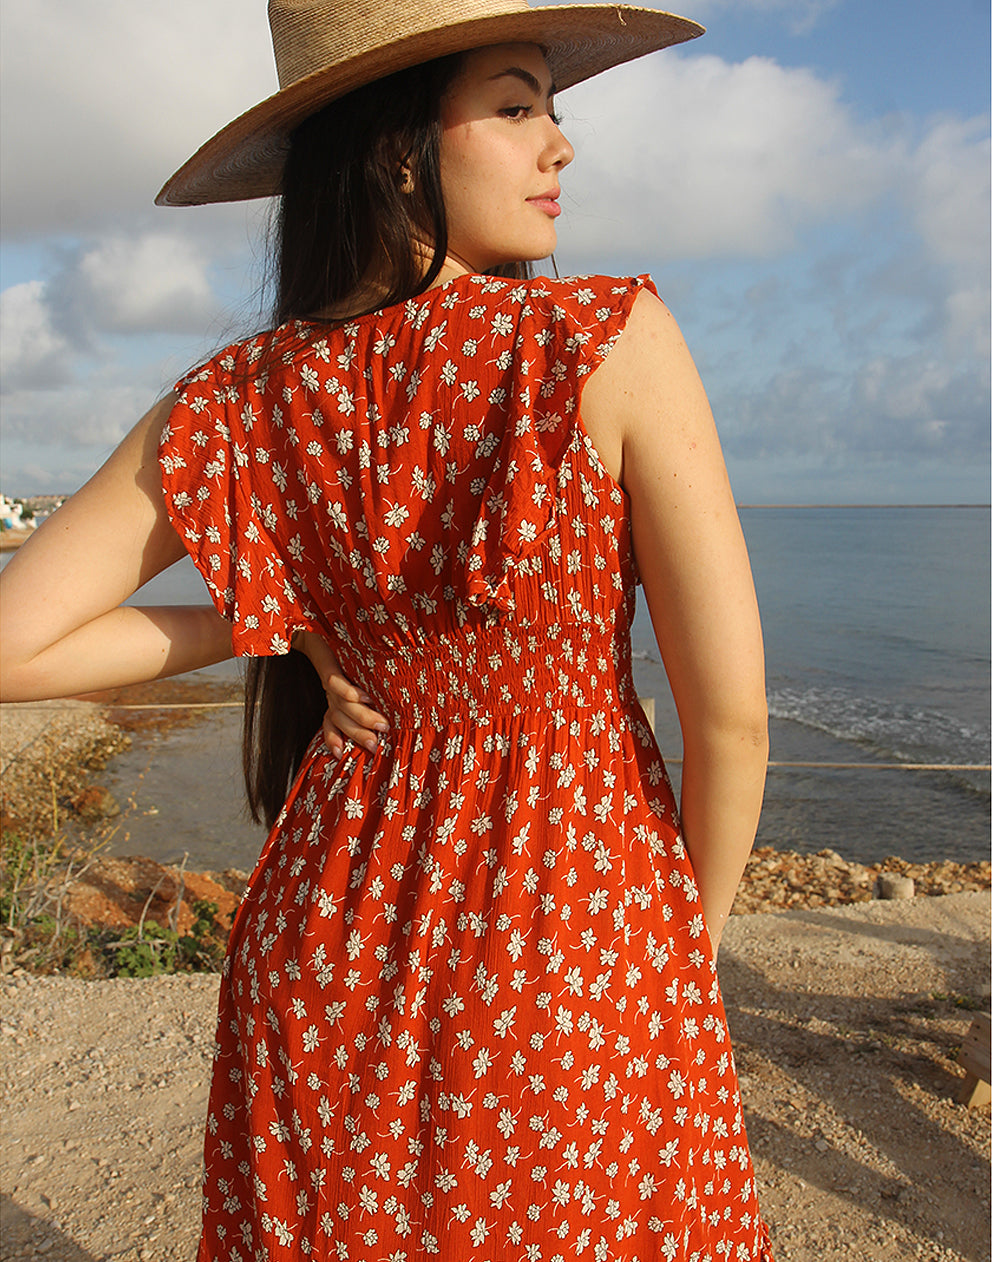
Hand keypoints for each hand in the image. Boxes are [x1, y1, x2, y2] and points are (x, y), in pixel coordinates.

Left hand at [292, 631, 388, 758]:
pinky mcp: (327, 661)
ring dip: (360, 716)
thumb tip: (388, 701)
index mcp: (334, 695)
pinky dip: (346, 690)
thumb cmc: (336, 647)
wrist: (309, 622)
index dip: (333, 738)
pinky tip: (362, 696)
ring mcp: (329, 677)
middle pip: (340, 718)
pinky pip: (334, 681)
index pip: (332, 721)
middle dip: (357, 734)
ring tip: (381, 724)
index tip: (341, 755)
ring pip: (341, 704)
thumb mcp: (352, 670)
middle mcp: (329, 690)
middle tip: (376, 745)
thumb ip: (367, 689)